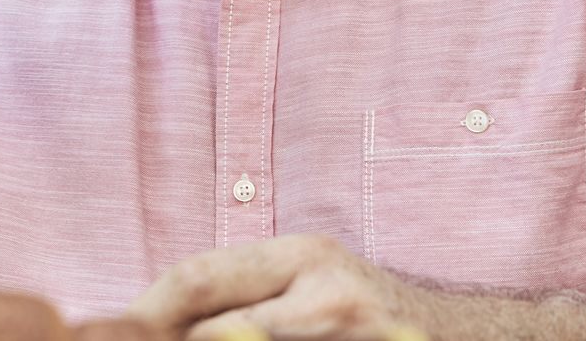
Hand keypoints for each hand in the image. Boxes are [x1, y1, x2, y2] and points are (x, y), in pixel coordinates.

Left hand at [126, 235, 434, 339]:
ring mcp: (344, 326)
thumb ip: (246, 290)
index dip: (149, 310)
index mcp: (300, 254)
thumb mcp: (308, 281)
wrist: (468, 337)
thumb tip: (156, 317)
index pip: (199, 278)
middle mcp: (324, 287)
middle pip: (214, 322)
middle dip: (169, 336)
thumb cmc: (367, 313)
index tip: (118, 329)